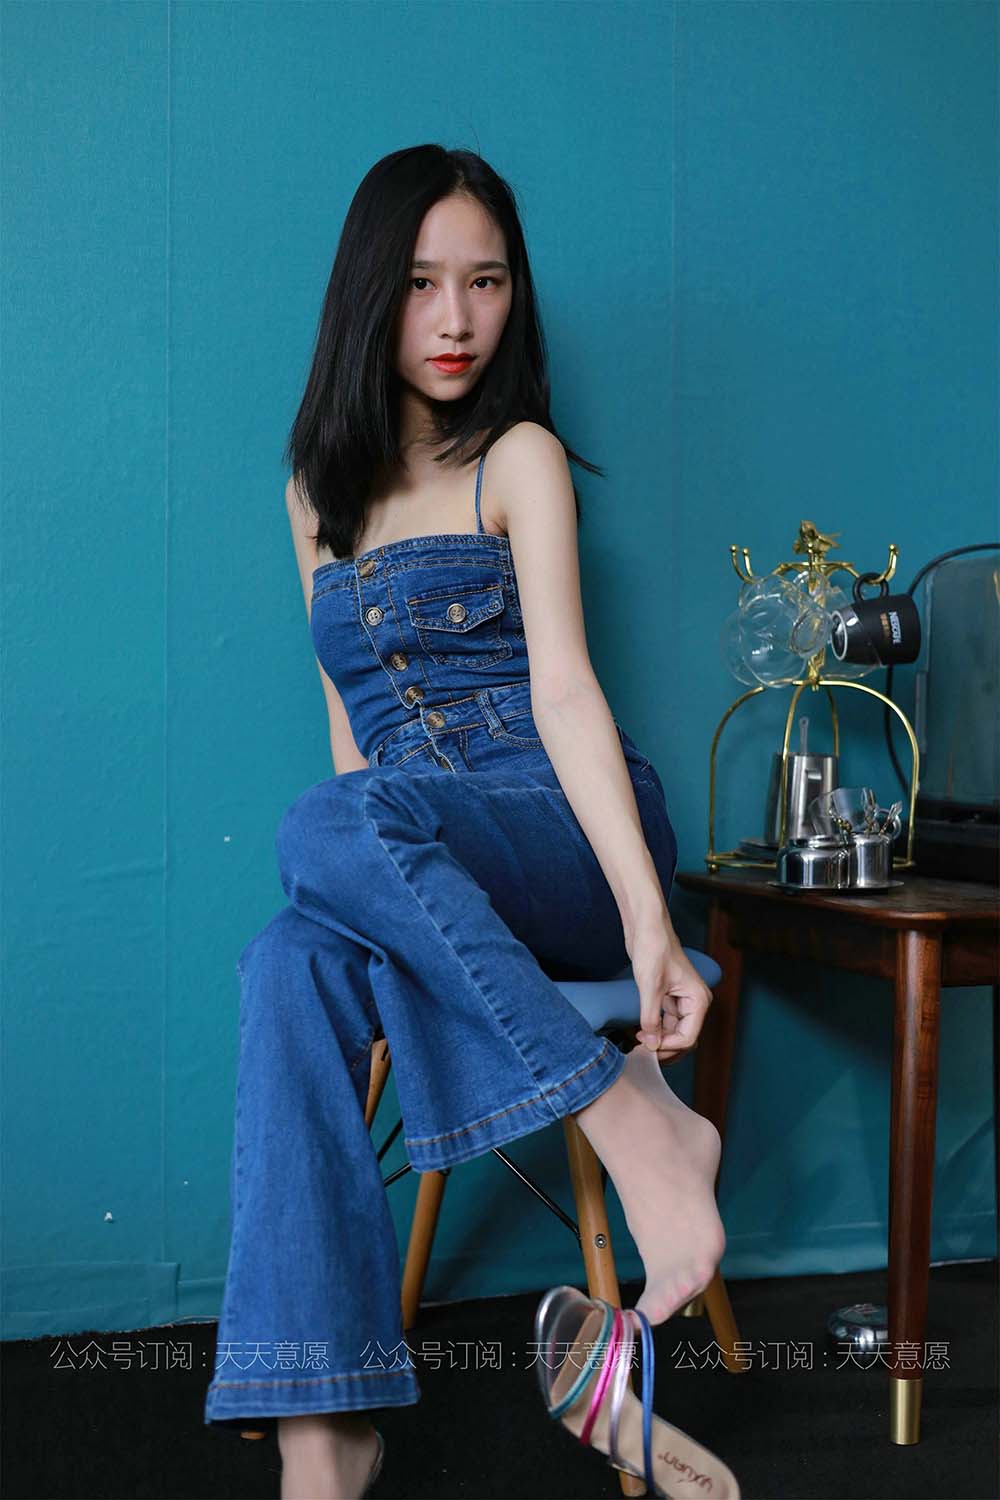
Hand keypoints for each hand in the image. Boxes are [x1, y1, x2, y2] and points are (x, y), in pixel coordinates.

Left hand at [624, 912, 712, 1065]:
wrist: (645, 927)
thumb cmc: (654, 948)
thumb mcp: (650, 987)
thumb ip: (652, 1019)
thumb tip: (652, 1044)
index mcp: (698, 1000)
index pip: (688, 1037)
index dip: (668, 1046)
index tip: (647, 1046)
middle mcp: (693, 1002)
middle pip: (683, 1037)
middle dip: (665, 1046)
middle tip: (643, 1048)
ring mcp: (681, 1000)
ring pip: (674, 1031)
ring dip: (659, 1039)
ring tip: (639, 1040)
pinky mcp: (668, 996)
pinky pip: (665, 1021)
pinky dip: (655, 1028)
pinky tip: (641, 1031)